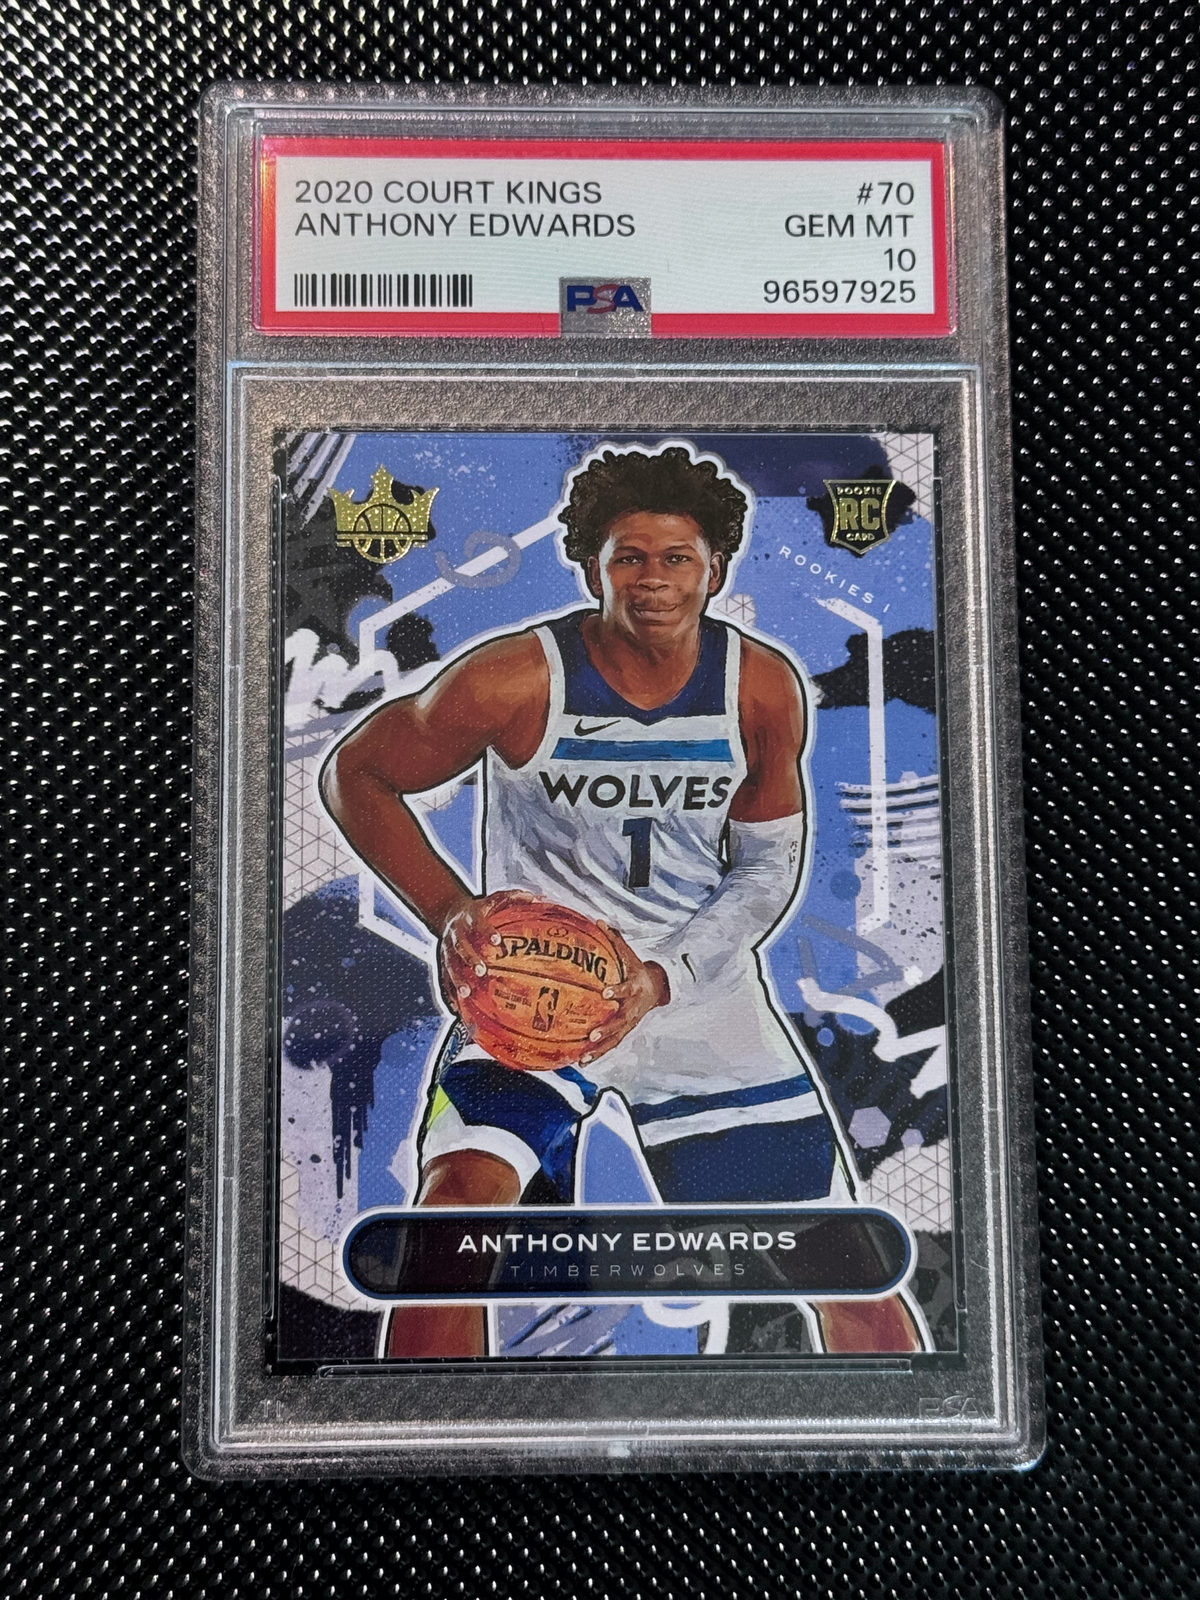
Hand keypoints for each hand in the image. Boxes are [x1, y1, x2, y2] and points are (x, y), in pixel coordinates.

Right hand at [439, 890, 540, 1015]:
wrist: (449, 911)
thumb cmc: (480, 909)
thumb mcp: (493, 899)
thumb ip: (513, 898)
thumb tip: (537, 898)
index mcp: (469, 918)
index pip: (478, 923)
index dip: (487, 931)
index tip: (498, 942)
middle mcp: (456, 933)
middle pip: (461, 946)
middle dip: (471, 958)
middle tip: (482, 971)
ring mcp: (448, 948)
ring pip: (450, 964)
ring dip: (457, 979)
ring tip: (467, 993)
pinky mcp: (444, 961)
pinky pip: (445, 977)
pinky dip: (450, 991)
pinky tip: (457, 1005)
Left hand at [578, 925, 668, 1065]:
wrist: (658, 988)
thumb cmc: (636, 969)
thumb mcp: (629, 954)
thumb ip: (614, 940)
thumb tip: (598, 921)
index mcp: (634, 988)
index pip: (625, 990)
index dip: (616, 992)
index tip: (604, 993)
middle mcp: (633, 1008)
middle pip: (620, 1021)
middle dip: (607, 1029)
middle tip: (592, 1035)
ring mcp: (630, 1022)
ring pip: (615, 1038)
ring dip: (600, 1049)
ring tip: (584, 1057)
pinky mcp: (625, 1031)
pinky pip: (611, 1045)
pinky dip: (598, 1054)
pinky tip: (581, 1062)